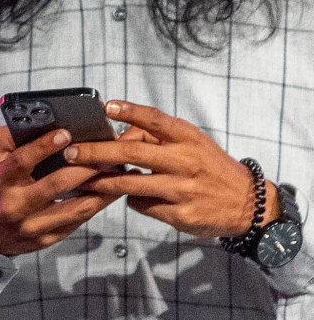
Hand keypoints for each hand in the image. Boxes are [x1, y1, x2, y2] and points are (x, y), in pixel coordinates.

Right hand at [0, 126, 119, 256]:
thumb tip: (39, 120)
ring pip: (75, 207)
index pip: (22, 162)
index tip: (66, 133)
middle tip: (110, 151)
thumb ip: (8, 137)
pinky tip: (111, 191)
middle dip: (87, 166)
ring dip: (102, 188)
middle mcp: (15, 205)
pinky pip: (77, 221)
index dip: (44, 146)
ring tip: (121, 171)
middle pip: (57, 184)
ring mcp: (32, 225)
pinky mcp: (46, 239)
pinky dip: (96, 205)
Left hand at [63, 100, 277, 236]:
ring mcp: (183, 189)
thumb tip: (118, 133)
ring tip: (82, 179)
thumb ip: (161, 138)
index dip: (131, 111)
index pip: (157, 120)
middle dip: (97, 152)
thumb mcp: (195, 144)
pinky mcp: (181, 214)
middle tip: (71, 152)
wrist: (248, 203)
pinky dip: (130, 200)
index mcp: (189, 139)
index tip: (106, 106)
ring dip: (103, 181)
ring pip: (131, 184)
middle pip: (133, 152)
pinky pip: (143, 205)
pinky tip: (127, 197)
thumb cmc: (211, 167)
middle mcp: (186, 161)